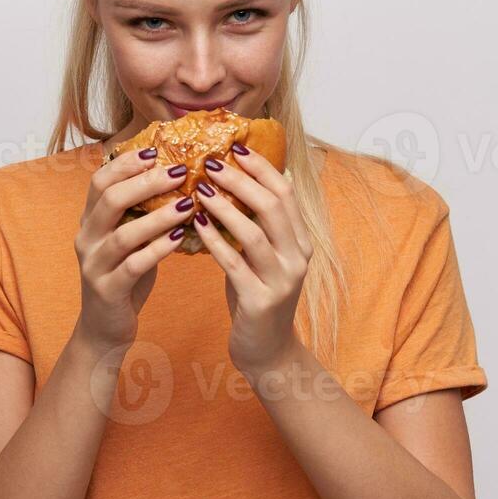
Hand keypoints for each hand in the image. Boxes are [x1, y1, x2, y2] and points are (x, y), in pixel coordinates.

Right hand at [73, 148, 194, 351]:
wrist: (105, 328)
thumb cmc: (124, 276)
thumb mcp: (129, 238)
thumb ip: (141, 212)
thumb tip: (177, 176)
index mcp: (90, 220)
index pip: (100, 180)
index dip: (126, 163)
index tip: (156, 150)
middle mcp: (87, 238)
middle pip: (109, 199)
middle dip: (146, 182)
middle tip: (179, 172)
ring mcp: (94, 265)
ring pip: (124, 233)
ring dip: (158, 217)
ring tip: (187, 204)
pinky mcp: (107, 290)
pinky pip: (134, 265)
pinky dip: (158, 249)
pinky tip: (181, 238)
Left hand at [191, 143, 313, 370]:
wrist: (267, 351)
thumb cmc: (257, 296)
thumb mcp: (263, 257)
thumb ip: (255, 225)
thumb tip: (229, 182)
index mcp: (300, 241)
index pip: (285, 192)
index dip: (261, 167)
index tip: (236, 147)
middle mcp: (298, 257)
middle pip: (273, 206)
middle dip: (241, 180)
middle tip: (211, 163)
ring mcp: (282, 280)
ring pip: (255, 233)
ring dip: (226, 207)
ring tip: (200, 190)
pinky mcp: (261, 301)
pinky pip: (234, 265)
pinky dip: (214, 241)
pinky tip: (196, 225)